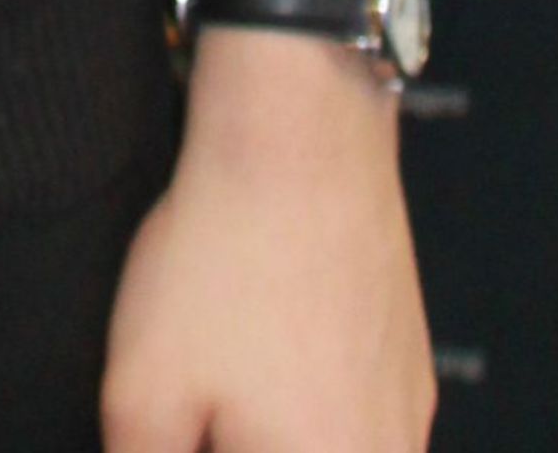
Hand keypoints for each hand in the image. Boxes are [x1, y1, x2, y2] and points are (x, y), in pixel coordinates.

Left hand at [103, 27, 433, 452]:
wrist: (301, 135)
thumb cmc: (225, 255)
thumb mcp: (145, 389)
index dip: (198, 447)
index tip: (184, 433)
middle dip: (239, 435)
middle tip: (199, 414)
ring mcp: (408, 416)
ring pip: (336, 447)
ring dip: (278, 430)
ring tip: (234, 380)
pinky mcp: (412, 367)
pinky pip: (364, 427)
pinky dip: (315, 417)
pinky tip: (270, 367)